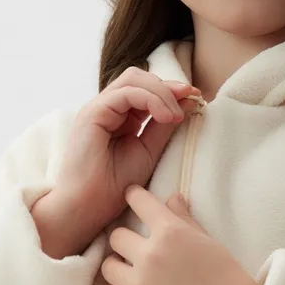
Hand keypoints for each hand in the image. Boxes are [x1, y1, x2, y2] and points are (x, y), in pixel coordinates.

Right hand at [46, 68, 201, 248]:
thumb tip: (186, 102)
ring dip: (161, 92)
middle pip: (139, 77)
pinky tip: (166, 117)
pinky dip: (150, 100)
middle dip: (168, 86)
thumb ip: (164, 126)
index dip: (171, 90)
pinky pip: (125, 94)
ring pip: (133, 79)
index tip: (196, 97)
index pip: (145, 89)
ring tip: (176, 116)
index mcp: (119, 116)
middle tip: (191, 98)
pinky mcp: (92, 113)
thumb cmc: (114, 186)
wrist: (88, 207)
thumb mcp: (149, 150)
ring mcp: (98, 108)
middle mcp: (107, 108)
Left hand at [100, 185, 262, 284]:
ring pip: (108, 266)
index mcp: (171, 231)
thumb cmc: (227, 277)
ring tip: (128, 272)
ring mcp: (141, 283)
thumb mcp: (207, 241)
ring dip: (117, 267)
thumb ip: (184, 218)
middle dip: (125, 240)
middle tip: (134, 247)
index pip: (140, 202)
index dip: (134, 196)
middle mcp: (151, 253)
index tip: (132, 197)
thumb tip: (172, 198)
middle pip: (116, 237)